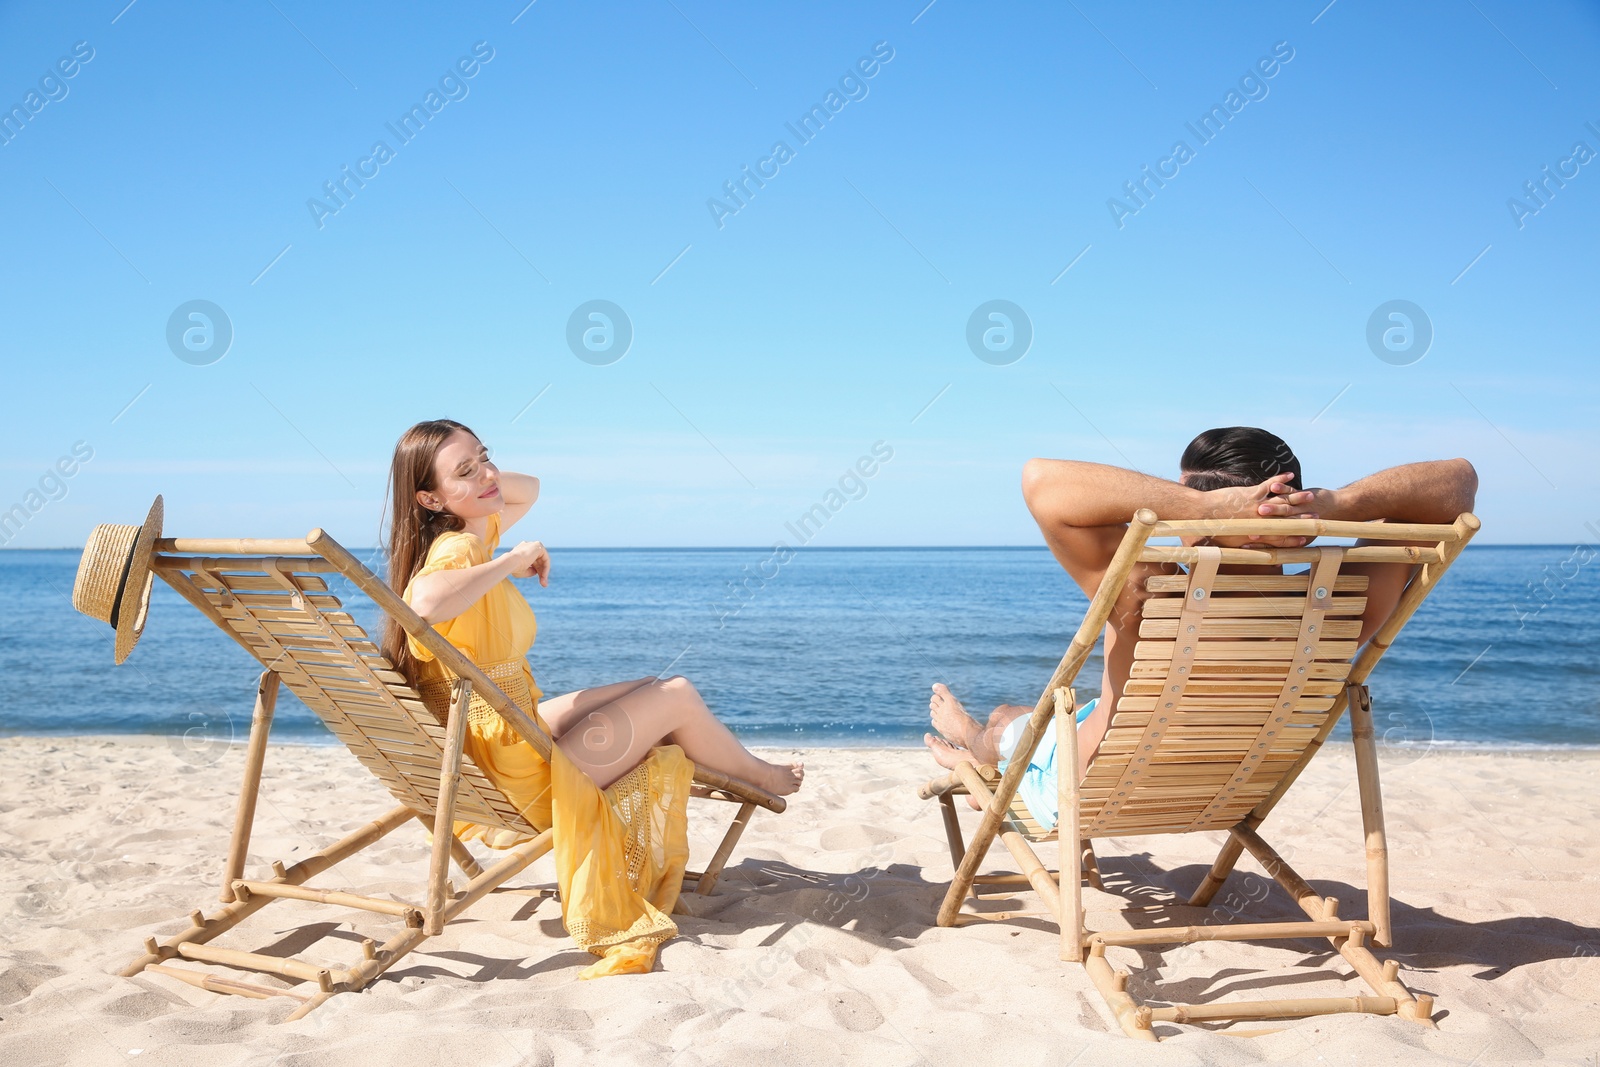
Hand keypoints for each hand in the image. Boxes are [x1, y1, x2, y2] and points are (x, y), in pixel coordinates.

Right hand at [507, 540, 549, 586]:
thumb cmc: (513, 568)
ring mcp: (533, 545)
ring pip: (544, 560)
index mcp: (522, 550)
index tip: (541, 582)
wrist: (510, 562)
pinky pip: (546, 558)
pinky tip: (544, 575)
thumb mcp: (522, 571)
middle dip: (542, 573)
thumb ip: (530, 570)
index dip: (537, 571)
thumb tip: (536, 572)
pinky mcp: (538, 546)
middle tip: (544, 584)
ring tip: (544, 582)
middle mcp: (528, 546)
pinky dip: (546, 568)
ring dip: (545, 572)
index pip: (534, 561)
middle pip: (539, 561)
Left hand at [1200, 473, 1319, 547]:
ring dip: (1297, 498)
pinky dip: (1280, 480)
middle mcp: (1260, 522)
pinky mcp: (1251, 493)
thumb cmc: (1210, 532)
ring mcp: (1257, 506)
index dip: (1293, 539)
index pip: (1280, 540)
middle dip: (1303, 520)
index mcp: (1256, 535)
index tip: (1306, 538)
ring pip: (1282, 502)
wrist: (1201, 514)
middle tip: (1317, 518)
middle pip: (1287, 521)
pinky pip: (1269, 485)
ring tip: (1311, 497)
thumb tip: (1244, 553)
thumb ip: (1241, 547)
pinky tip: (1290, 475)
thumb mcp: (1229, 544)